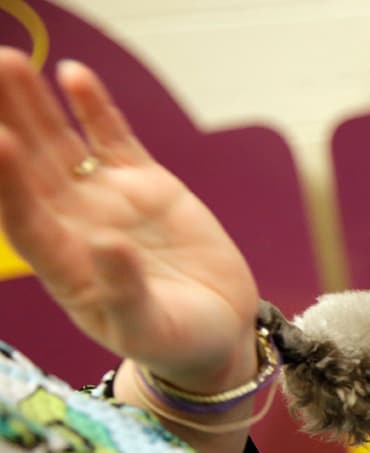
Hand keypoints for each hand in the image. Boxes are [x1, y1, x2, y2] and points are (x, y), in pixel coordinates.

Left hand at [0, 48, 258, 393]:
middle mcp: (75, 226)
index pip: (25, 219)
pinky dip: (94, 109)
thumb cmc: (176, 341)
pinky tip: (73, 75)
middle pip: (29, 168)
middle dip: (7, 123)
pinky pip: (111, 139)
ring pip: (60, 145)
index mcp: (67, 268)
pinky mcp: (144, 183)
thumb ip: (126, 294)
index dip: (8, 182)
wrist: (216, 329)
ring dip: (34, 106)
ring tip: (10, 62)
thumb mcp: (151, 329)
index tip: (0, 141)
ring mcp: (107, 200)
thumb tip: (108, 245)